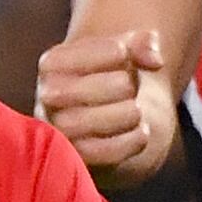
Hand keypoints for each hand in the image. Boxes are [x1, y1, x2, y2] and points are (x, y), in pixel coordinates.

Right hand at [36, 27, 176, 186]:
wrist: (105, 124)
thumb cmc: (111, 81)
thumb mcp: (124, 55)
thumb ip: (142, 44)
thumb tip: (155, 59)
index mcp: (51, 64)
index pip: (82, 53)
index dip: (116, 52)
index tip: (124, 56)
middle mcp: (46, 96)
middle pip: (85, 90)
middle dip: (122, 86)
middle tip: (131, 89)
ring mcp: (57, 130)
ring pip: (88, 122)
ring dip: (126, 114)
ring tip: (136, 112)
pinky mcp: (75, 158)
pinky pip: (101, 153)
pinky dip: (131, 141)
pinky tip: (140, 132)